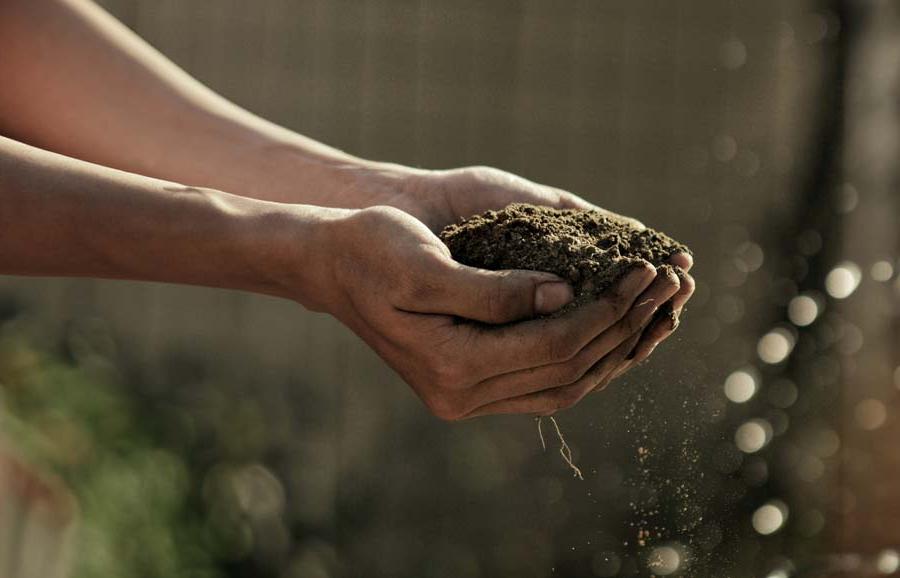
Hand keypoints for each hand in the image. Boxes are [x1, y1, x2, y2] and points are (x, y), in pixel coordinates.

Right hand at [302, 205, 683, 418]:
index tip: (648, 269)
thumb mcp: (425, 263)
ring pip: (565, 386)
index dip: (609, 310)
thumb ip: (495, 289)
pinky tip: (616, 331)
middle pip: (570, 371)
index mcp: (452, 368)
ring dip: (617, 348)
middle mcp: (462, 396)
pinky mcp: (472, 385)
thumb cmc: (370, 250)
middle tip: (670, 283)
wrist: (330, 267)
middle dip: (626, 326)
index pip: (556, 346)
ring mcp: (467, 398)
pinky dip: (588, 358)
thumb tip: (566, 295)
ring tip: (660, 309)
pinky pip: (546, 384)